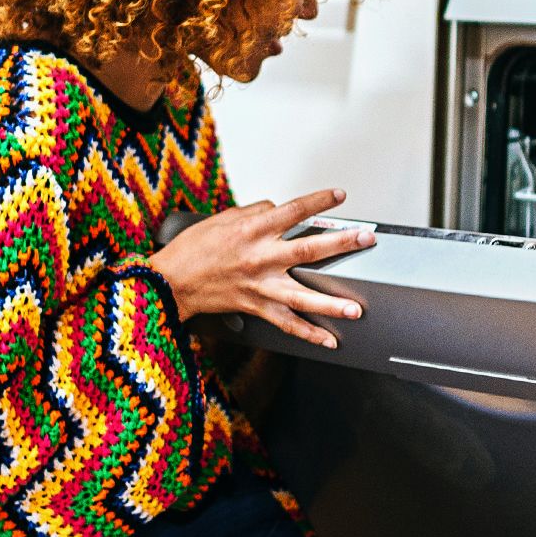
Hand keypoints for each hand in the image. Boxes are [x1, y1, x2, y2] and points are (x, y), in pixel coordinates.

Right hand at [147, 188, 375, 347]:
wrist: (170, 282)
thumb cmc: (192, 250)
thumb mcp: (222, 218)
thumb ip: (255, 211)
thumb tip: (278, 208)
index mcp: (252, 230)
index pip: (293, 211)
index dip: (319, 202)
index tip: (340, 196)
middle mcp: (259, 257)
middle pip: (308, 250)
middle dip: (341, 243)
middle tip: (366, 239)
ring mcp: (259, 285)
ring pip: (302, 295)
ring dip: (331, 303)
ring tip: (355, 309)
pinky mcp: (255, 307)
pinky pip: (286, 324)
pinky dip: (308, 334)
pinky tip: (329, 340)